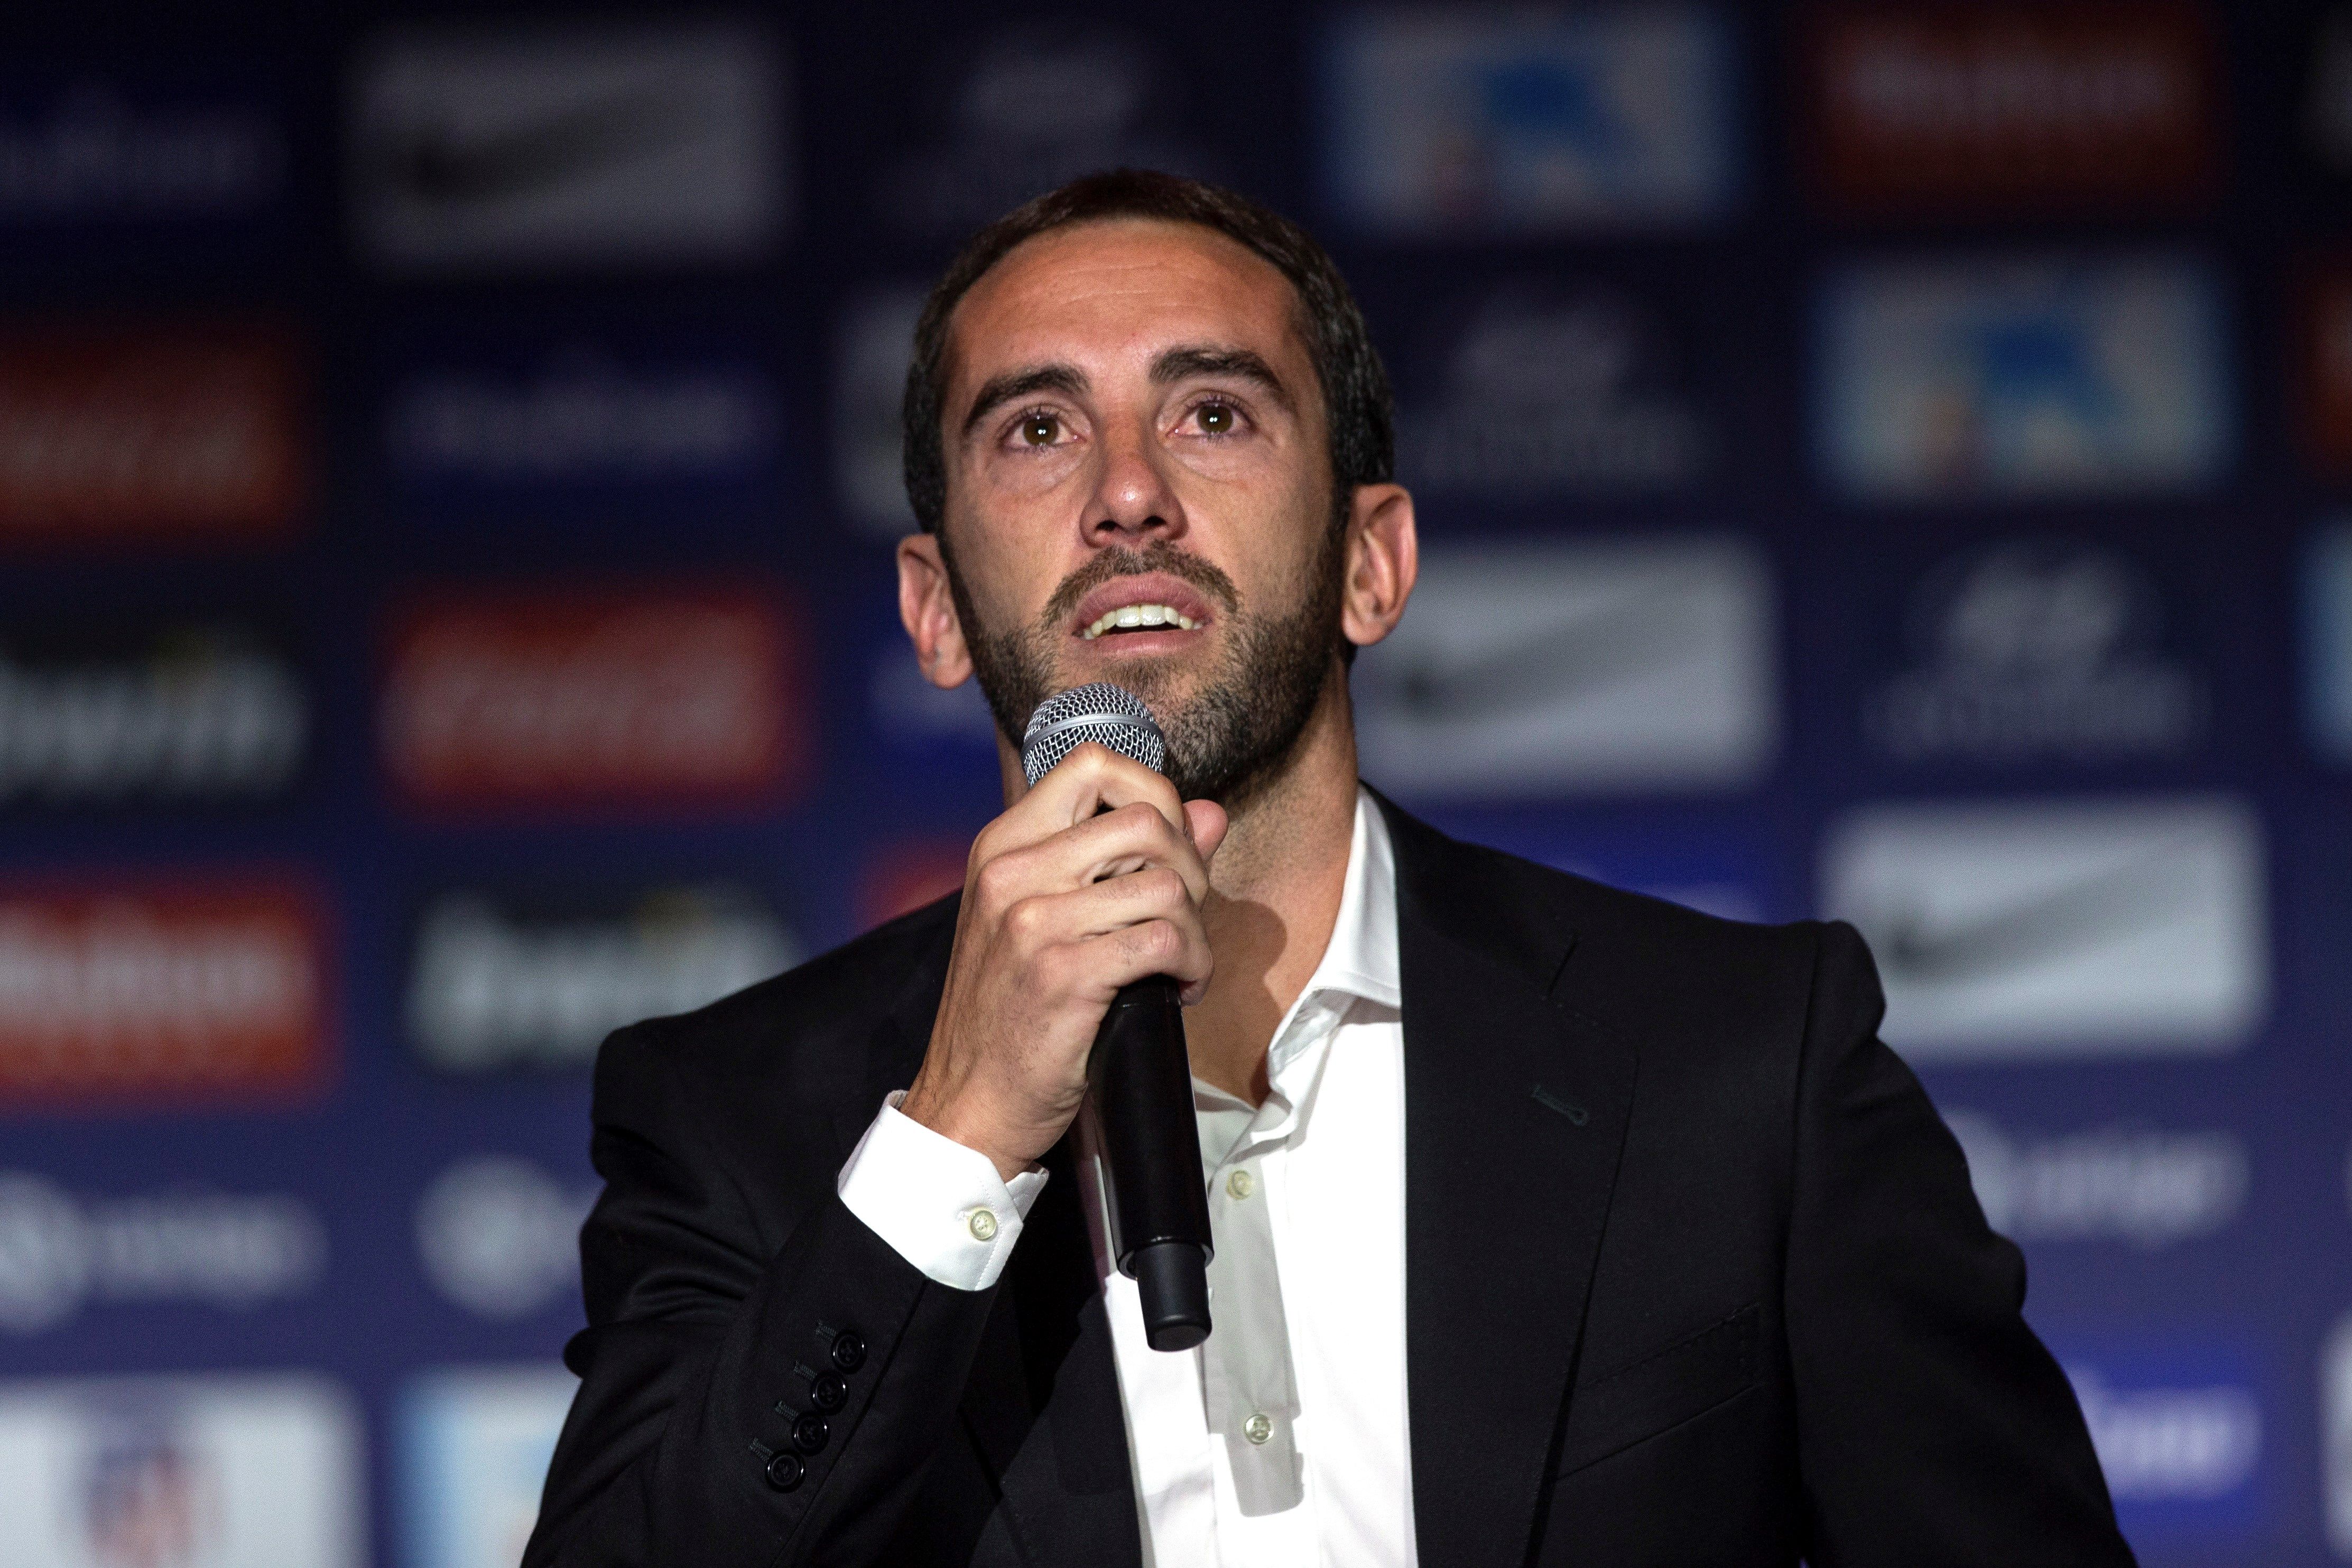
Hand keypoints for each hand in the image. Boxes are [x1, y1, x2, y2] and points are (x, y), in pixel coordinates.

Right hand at [899, 743, 1227, 1181]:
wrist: (968, 1103)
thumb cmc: (1011, 1014)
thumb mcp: (1050, 920)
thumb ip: (1128, 859)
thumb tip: (1210, 812)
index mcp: (1003, 845)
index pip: (1093, 763)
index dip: (1153, 793)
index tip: (1166, 850)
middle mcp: (1011, 870)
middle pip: (1145, 817)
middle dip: (1190, 868)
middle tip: (1182, 918)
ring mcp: (1032, 920)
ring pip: (1166, 883)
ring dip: (1195, 929)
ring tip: (1179, 965)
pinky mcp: (1061, 972)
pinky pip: (1165, 940)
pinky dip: (1192, 965)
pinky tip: (1177, 989)